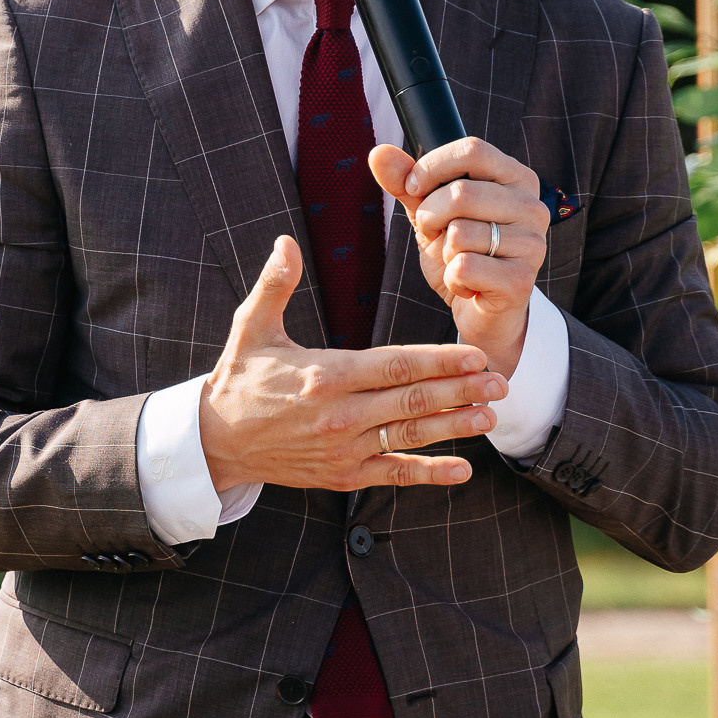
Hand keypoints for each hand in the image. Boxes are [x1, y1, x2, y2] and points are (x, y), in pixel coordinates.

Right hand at [199, 237, 505, 492]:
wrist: (216, 441)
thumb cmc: (239, 378)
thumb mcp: (250, 327)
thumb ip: (275, 284)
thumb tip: (286, 242)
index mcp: (325, 375)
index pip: (394, 366)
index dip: (439, 361)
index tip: (475, 354)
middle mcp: (340, 416)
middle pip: (412, 401)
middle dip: (461, 392)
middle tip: (501, 381)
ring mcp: (344, 449)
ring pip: (410, 436)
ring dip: (455, 428)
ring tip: (491, 416)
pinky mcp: (344, 475)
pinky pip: (394, 474)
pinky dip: (429, 473)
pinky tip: (463, 469)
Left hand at [369, 139, 549, 377]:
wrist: (481, 311)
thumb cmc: (461, 254)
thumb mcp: (431, 213)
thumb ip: (407, 183)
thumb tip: (378, 152)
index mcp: (516, 179)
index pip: (473, 150)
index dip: (432, 167)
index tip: (413, 188)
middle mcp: (532, 207)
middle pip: (461, 193)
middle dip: (430, 217)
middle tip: (435, 235)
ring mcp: (532, 244)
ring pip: (460, 233)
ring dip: (444, 253)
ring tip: (458, 261)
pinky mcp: (521, 280)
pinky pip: (464, 268)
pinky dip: (452, 279)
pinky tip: (466, 285)